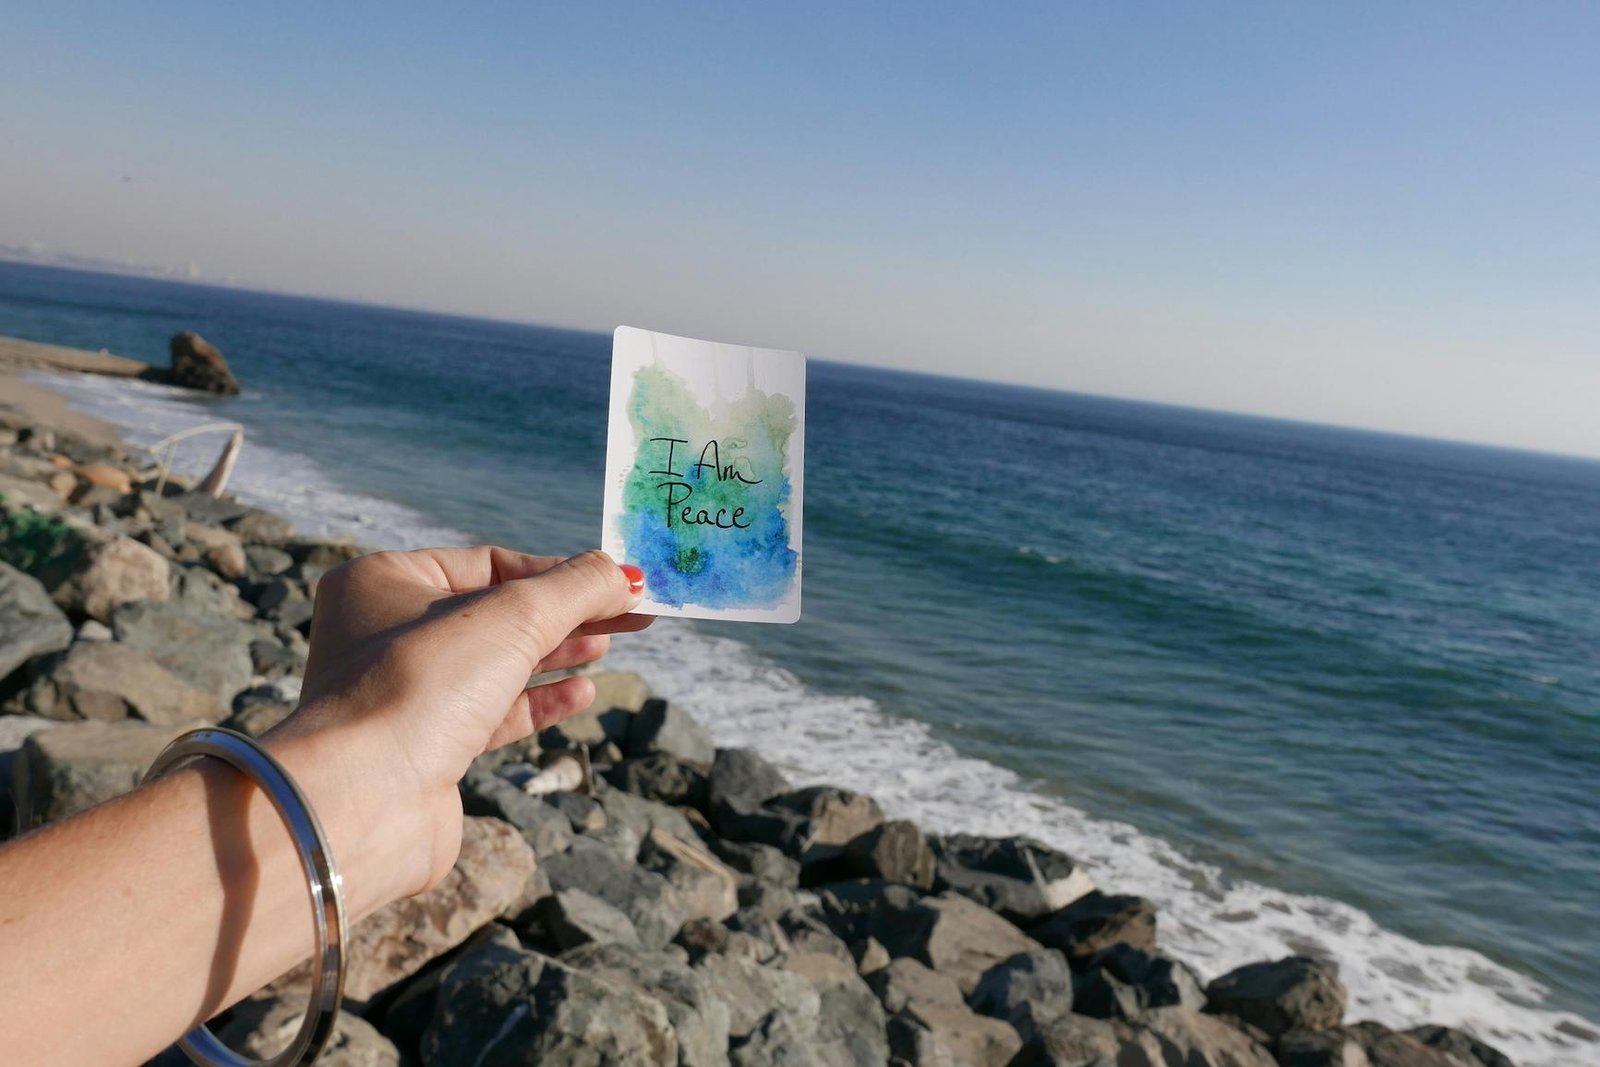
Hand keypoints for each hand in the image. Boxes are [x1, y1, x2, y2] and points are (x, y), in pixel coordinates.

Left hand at [270, 547, 648, 904]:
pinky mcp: (424, 748)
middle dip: (566, 612)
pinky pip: (490, 712)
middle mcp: (382, 632)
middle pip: (497, 612)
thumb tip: (627, 572)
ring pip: (495, 663)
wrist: (364, 800)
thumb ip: (576, 587)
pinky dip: (537, 701)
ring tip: (607, 644)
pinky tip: (581, 692)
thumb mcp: (514, 616)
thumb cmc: (422, 684)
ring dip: (555, 653)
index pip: (489, 563)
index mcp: (383, 581)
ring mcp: (403, 693)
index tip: (617, 582)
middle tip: (632, 612)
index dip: (558, 572)